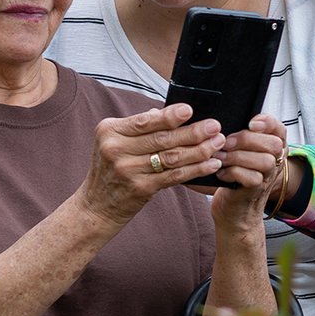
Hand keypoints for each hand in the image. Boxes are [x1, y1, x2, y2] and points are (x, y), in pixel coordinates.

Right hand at [79, 104, 226, 227]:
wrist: (97, 205)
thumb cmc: (111, 169)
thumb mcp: (114, 142)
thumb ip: (138, 128)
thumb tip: (170, 113)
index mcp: (109, 131)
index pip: (144, 121)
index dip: (169, 116)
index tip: (190, 110)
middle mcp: (116, 149)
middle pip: (162, 138)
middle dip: (193, 132)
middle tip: (215, 126)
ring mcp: (128, 170)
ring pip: (171, 157)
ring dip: (199, 150)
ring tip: (217, 143)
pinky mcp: (141, 188)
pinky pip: (174, 176)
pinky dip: (195, 169)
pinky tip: (210, 164)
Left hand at [207, 115, 287, 231]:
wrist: (233, 213)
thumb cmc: (231, 179)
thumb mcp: (237, 155)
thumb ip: (236, 139)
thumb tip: (214, 122)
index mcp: (271, 149)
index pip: (279, 129)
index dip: (268, 123)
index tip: (251, 122)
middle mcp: (274, 163)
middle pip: (273, 144)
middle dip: (247, 139)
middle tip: (226, 143)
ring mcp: (267, 178)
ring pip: (265, 161)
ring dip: (238, 156)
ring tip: (221, 158)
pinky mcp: (255, 191)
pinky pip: (252, 178)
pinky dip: (233, 172)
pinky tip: (221, 173)